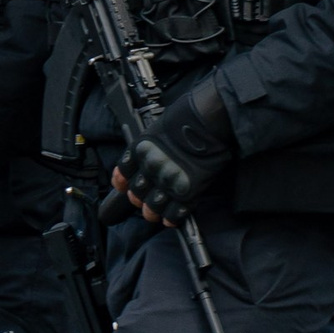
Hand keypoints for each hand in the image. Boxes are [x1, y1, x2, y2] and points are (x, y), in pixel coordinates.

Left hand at [116, 79, 235, 222]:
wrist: (210, 117)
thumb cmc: (189, 114)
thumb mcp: (160, 124)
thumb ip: (154, 143)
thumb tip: (155, 151)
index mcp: (140, 150)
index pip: (123, 173)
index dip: (122, 181)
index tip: (124, 185)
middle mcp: (150, 168)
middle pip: (136, 193)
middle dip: (139, 198)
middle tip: (144, 200)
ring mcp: (168, 181)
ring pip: (152, 207)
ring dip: (153, 211)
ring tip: (155, 212)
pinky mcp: (187, 191)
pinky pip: (175, 212)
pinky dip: (172, 218)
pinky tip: (171, 218)